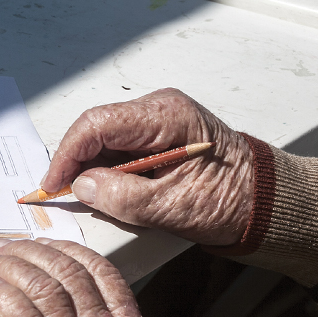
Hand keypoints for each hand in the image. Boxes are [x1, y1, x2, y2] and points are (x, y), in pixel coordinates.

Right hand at [42, 88, 253, 245]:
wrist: (263, 202)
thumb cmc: (230, 201)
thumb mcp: (172, 207)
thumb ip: (121, 196)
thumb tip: (82, 186)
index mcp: (166, 116)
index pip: (98, 124)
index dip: (68, 155)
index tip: (54, 184)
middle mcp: (161, 109)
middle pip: (99, 128)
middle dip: (78, 162)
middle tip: (65, 194)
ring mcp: (161, 121)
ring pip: (108, 139)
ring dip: (94, 168)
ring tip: (91, 197)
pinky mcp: (162, 136)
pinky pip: (124, 148)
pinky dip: (110, 169)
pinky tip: (111, 191)